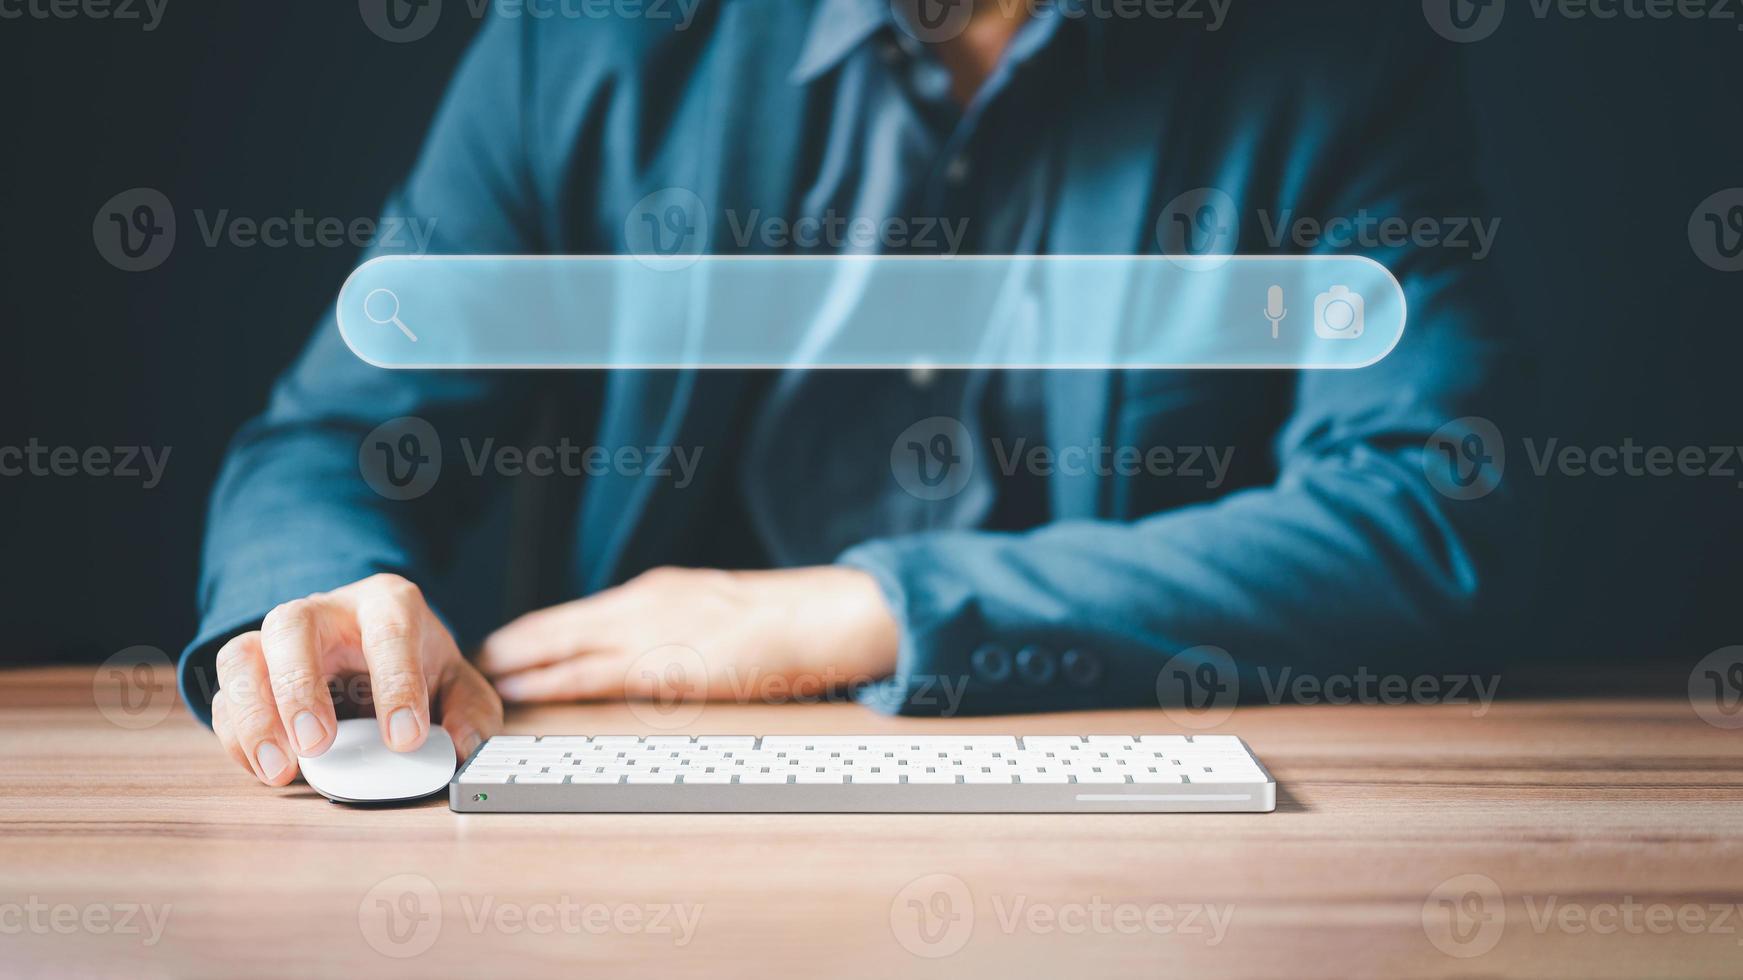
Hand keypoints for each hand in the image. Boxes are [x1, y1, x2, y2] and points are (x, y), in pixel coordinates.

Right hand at [209, 573, 502, 786]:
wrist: (374, 655)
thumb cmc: (416, 665)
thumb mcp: (458, 685)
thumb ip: (470, 713)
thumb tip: (459, 746)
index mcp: (387, 604)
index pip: (389, 630)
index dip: (396, 683)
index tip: (406, 740)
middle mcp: (325, 612)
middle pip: (292, 625)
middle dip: (300, 687)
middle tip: (318, 745)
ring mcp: (278, 640)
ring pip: (242, 655)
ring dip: (254, 715)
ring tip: (281, 769)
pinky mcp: (250, 674)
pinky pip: (225, 697)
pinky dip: (237, 736)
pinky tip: (265, 768)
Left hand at [478, 566, 899, 704]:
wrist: (815, 617)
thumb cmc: (782, 620)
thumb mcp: (720, 612)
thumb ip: (683, 626)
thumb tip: (662, 648)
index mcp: (659, 592)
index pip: (583, 612)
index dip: (541, 627)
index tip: (509, 640)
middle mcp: (643, 605)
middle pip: (560, 623)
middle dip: (516, 642)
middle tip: (477, 657)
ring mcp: (650, 632)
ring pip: (564, 646)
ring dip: (521, 664)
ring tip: (484, 675)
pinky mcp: (661, 665)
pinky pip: (592, 675)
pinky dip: (552, 682)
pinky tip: (527, 689)